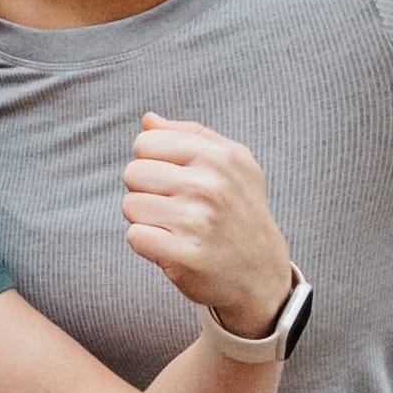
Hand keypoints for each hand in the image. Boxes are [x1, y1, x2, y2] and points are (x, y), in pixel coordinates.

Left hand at [121, 114, 292, 336]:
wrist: (261, 273)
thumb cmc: (239, 211)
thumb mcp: (232, 163)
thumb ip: (189, 135)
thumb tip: (148, 120)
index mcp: (218, 156)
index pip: (145, 142)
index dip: (153, 162)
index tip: (175, 180)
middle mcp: (209, 185)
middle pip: (133, 172)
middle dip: (146, 191)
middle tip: (175, 208)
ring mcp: (196, 221)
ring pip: (130, 205)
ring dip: (145, 219)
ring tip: (176, 227)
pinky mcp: (184, 255)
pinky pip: (135, 236)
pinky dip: (147, 244)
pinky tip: (173, 247)